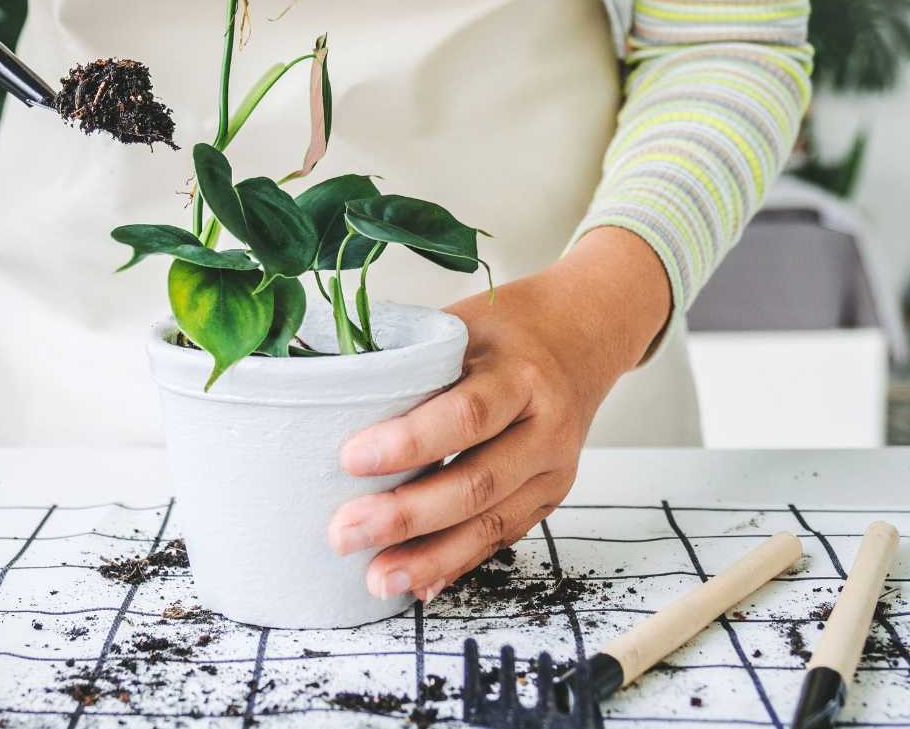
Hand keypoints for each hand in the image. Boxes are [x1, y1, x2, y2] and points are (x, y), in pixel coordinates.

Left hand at [326, 227, 672, 599]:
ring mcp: (553, 470)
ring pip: (490, 523)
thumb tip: (327, 394)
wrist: (582, 337)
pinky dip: (456, 564)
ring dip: (429, 557)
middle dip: (407, 516)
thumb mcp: (462, 325)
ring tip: (375, 577)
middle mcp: (545, 427)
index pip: (466, 414)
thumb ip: (412, 362)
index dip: (409, 442)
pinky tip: (417, 584)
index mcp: (520, 375)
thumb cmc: (506, 330)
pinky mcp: (548, 499)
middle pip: (476, 483)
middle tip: (344, 532)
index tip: (350, 458)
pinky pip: (500, 538)